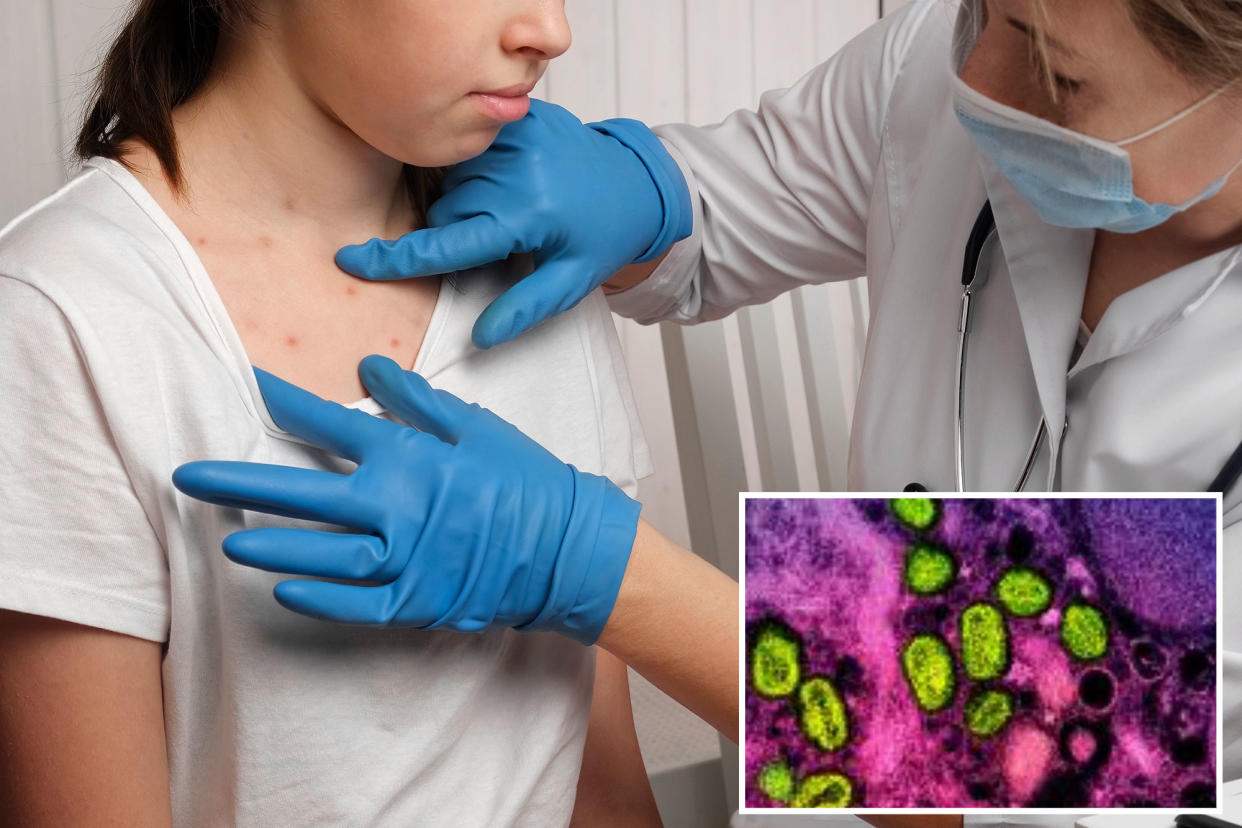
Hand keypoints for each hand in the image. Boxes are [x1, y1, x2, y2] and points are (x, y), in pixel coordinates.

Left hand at [171, 355, 641, 644]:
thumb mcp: (475, 426)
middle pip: (302, 494)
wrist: (569, 546)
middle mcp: (396, 507)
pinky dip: (318, 600)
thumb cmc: (525, 479)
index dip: (284, 401)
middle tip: (188, 477)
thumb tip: (367, 364)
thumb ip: (415, 398)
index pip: (330, 424)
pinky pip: (355, 605)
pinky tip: (281, 593)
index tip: (247, 384)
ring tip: (228, 541)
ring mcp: (404, 559)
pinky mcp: (416, 600)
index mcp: (409, 456)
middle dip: (239, 482)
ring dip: (271, 546)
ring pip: (320, 555)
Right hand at [334, 100, 691, 349]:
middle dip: (457, 232)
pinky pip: (469, 149)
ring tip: (510, 206)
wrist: (637, 181)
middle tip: (502, 237)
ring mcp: (516, 137)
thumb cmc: (601, 236)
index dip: (395, 258)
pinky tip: (510, 178)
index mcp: (527, 216)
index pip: (446, 244)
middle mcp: (517, 171)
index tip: (350, 261)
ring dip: (467, 200)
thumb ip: (524, 308)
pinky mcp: (518, 117)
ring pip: (452, 181)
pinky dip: (477, 170)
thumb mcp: (571, 281)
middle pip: (445, 212)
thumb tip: (481, 338)